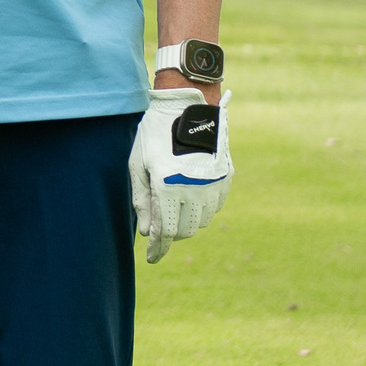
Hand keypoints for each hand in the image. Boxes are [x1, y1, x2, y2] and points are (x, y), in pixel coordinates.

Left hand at [131, 86, 230, 262]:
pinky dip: (203, 207)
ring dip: (188, 220)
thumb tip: (146, 231)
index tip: (151, 258)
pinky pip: (215, 205)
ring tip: (174, 206)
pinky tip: (191, 195)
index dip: (158, 248)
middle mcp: (195, 190)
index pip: (166, 231)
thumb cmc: (156, 134)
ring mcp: (214, 184)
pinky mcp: (226, 177)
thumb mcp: (139, 165)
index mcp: (168, 187)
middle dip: (171, 232)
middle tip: (159, 226)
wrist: (188, 107)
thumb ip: (142, 200)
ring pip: (202, 220)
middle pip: (186, 230)